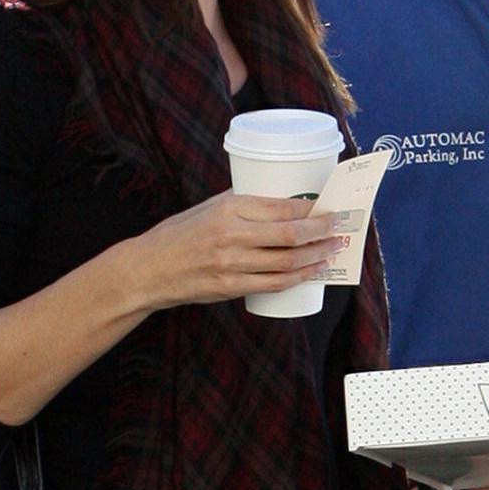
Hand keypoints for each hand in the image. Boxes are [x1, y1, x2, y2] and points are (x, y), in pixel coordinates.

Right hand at [128, 191, 344, 310]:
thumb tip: (284, 202)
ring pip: (286, 262)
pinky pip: (273, 284)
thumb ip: (243, 205)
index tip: (328, 206)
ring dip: (315, 256)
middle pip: (290, 234)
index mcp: (228, 208)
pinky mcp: (229, 287)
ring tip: (332, 250)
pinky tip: (312, 272)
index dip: (312, 208)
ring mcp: (231, 264)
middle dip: (322, 231)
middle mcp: (231, 235)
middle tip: (339, 227)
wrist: (149, 269)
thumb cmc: (180, 234)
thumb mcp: (209, 207)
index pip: (281, 206)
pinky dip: (297, 278)